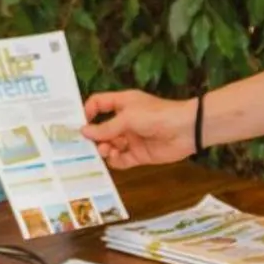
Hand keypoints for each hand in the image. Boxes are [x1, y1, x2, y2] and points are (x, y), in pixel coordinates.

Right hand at [80, 91, 196, 168]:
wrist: (185, 130)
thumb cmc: (156, 115)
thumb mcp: (127, 117)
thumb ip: (105, 127)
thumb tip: (83, 132)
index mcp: (122, 103)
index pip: (98, 104)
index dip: (87, 112)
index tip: (79, 123)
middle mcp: (124, 121)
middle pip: (101, 129)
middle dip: (93, 136)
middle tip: (84, 144)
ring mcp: (131, 138)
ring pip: (109, 145)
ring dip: (103, 148)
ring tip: (104, 150)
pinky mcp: (138, 154)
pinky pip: (121, 159)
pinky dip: (115, 160)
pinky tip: (114, 157)